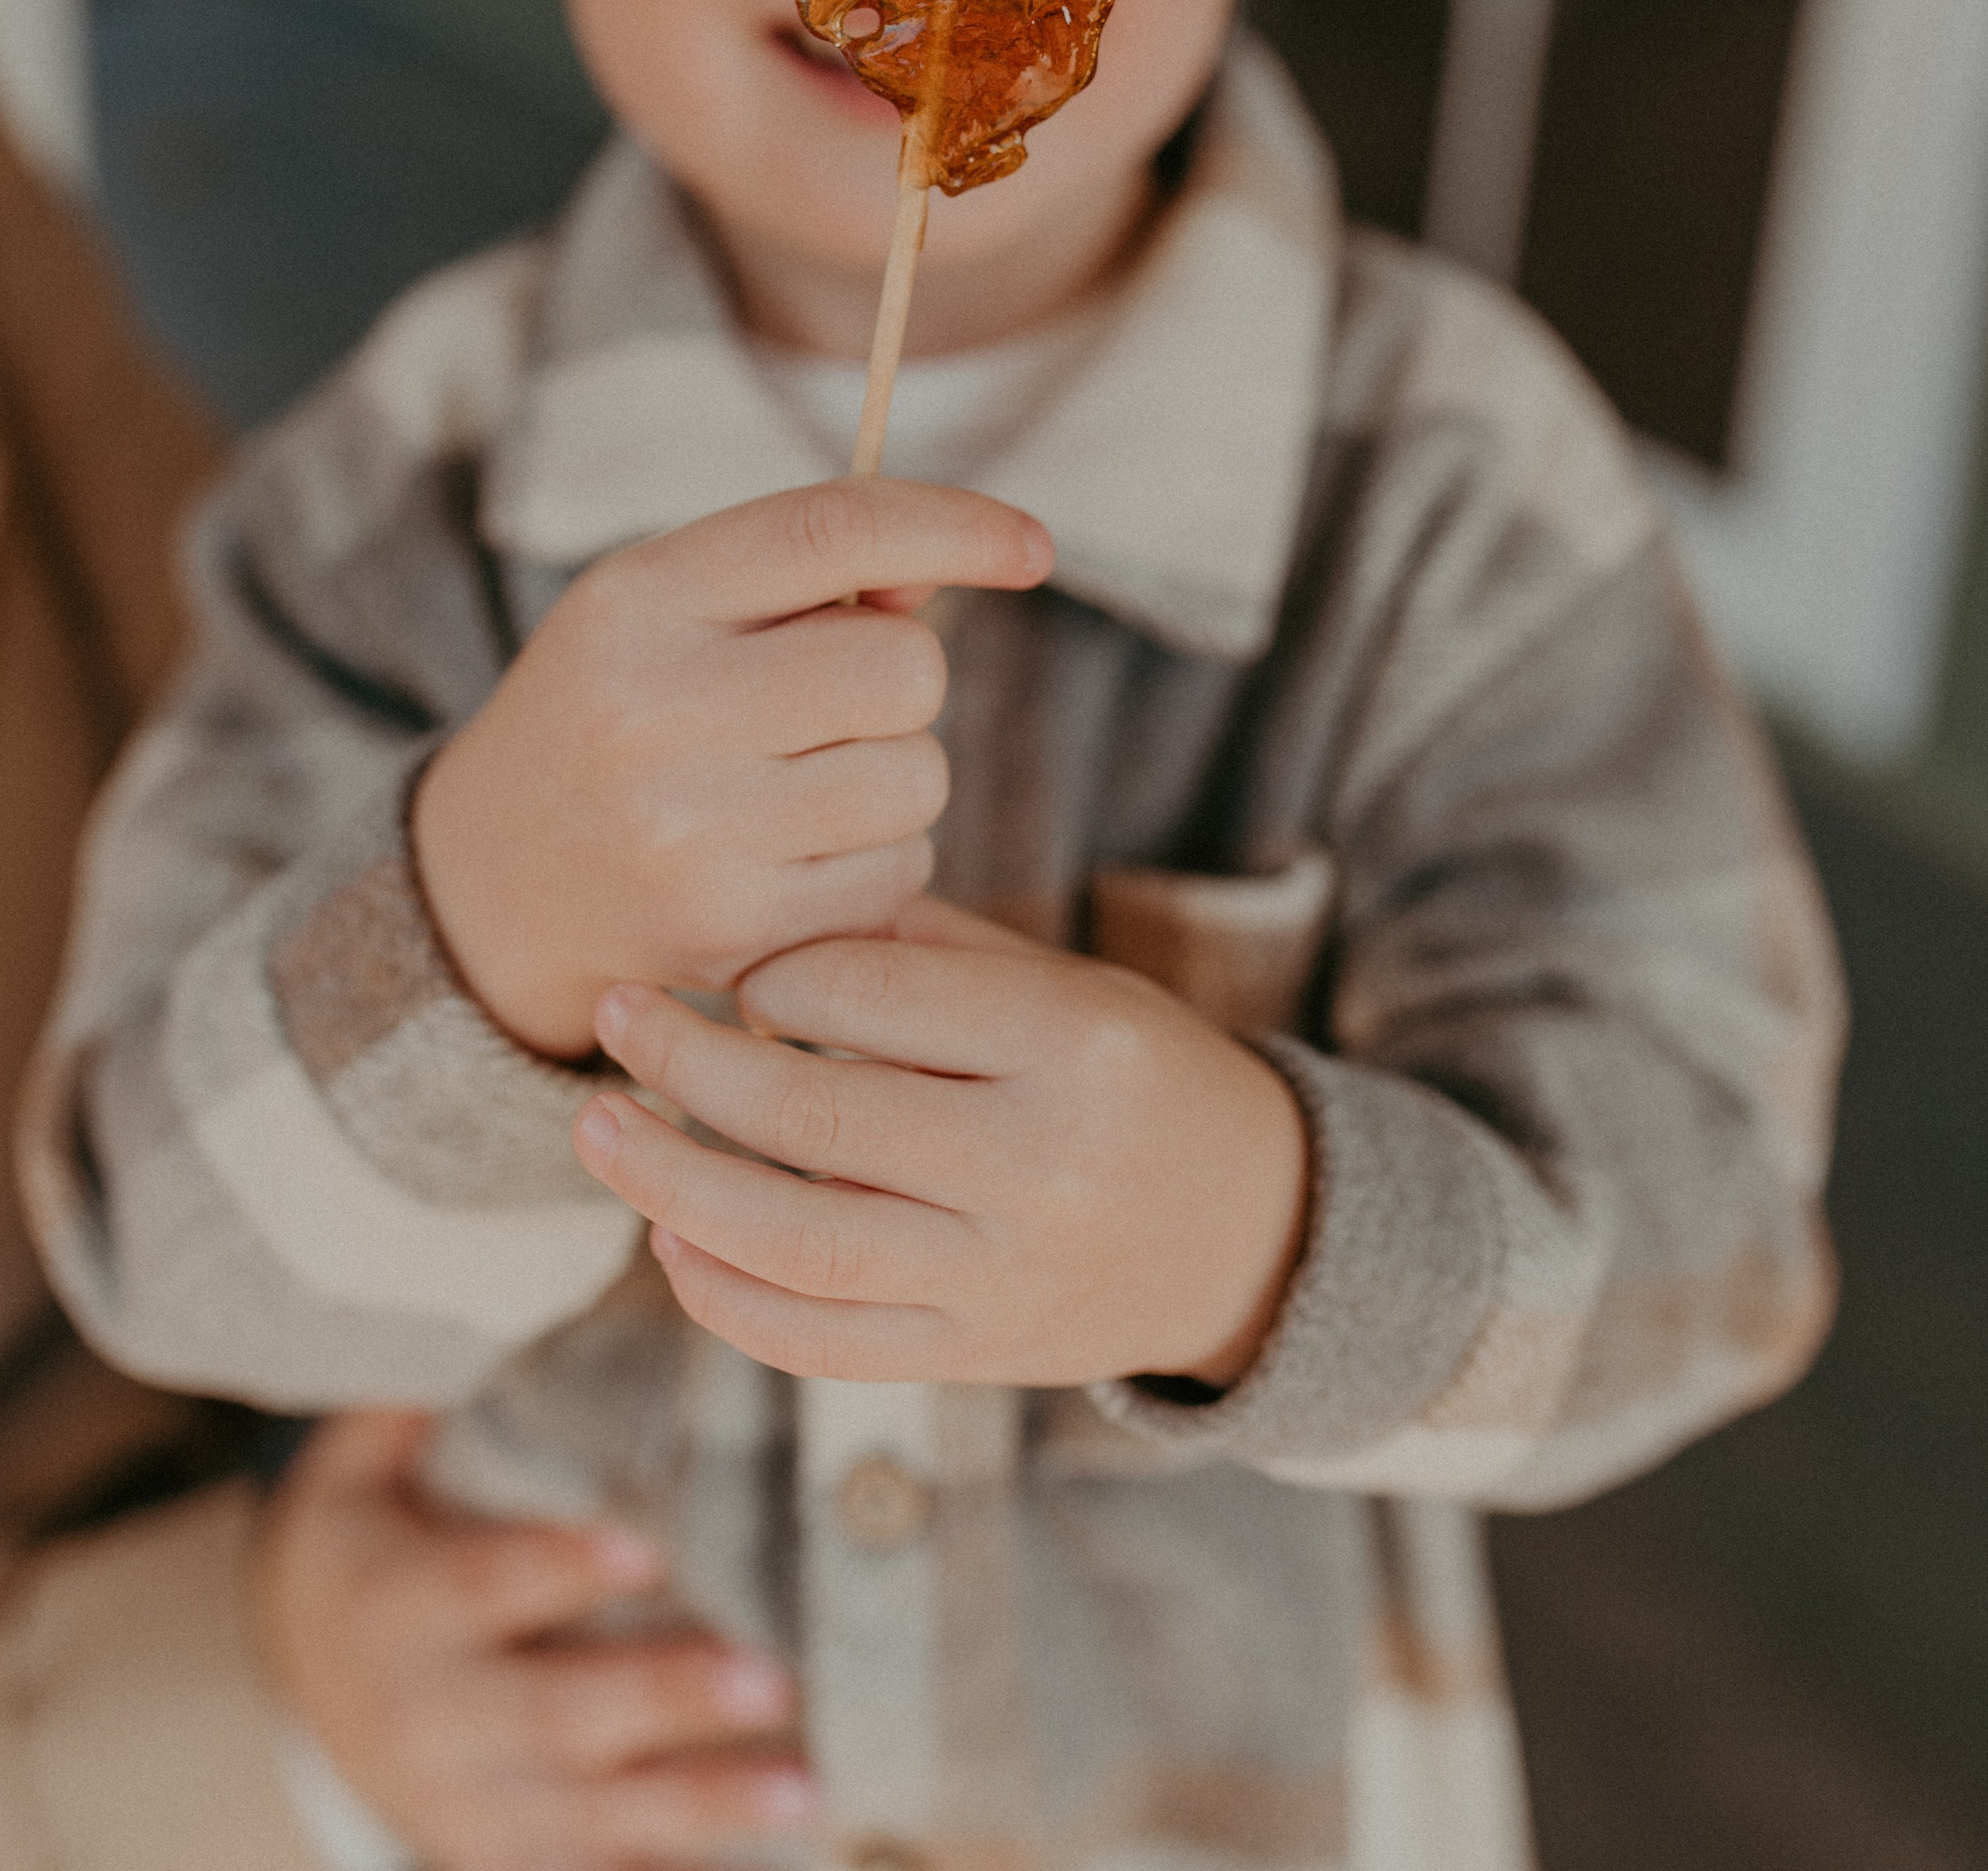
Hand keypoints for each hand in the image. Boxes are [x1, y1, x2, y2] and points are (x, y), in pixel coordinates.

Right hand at [253, 1410, 815, 1870]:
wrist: (296, 1676)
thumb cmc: (368, 1533)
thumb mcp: (361, 1462)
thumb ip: (430, 1394)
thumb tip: (515, 1280)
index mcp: (390, 1600)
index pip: (480, 1586)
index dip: (556, 1570)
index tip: (645, 1547)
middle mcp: (422, 1715)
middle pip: (550, 1714)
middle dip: (659, 1700)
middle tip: (769, 1676)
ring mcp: (462, 1801)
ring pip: (587, 1815)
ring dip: (699, 1802)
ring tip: (806, 1789)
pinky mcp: (498, 1852)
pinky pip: (588, 1869)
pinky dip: (670, 1859)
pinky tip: (774, 1849)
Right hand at [412, 480, 1052, 1058]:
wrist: (489, 883)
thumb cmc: (615, 713)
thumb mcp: (667, 610)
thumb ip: (801, 577)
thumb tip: (948, 571)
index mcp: (640, 600)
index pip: (830, 529)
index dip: (953, 526)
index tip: (1034, 546)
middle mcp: (655, 711)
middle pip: (903, 668)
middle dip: (901, 682)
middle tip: (828, 704)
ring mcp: (692, 834)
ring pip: (917, 778)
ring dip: (894, 777)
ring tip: (798, 786)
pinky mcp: (734, 935)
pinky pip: (897, 875)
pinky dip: (872, 864)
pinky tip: (789, 860)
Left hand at [572, 900, 1311, 1389]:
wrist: (1254, 1233)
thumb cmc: (1137, 1078)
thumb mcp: (1065, 984)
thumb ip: (926, 950)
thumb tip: (764, 918)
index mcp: (1072, 1042)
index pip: (874, 991)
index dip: (773, 969)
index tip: (726, 964)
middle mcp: (1040, 1164)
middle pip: (818, 1115)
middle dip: (688, 1064)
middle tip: (614, 1016)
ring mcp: (1005, 1277)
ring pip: (799, 1241)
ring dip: (674, 1184)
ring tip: (598, 1129)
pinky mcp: (977, 1358)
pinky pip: (822, 1343)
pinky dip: (726, 1298)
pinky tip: (669, 1240)